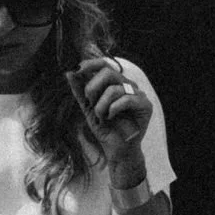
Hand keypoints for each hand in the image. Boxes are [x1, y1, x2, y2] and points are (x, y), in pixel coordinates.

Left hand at [67, 53, 151, 170]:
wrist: (116, 150)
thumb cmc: (105, 128)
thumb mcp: (88, 108)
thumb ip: (80, 90)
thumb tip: (69, 72)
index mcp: (115, 83)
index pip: (104, 64)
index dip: (90, 64)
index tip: (76, 70)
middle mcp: (128, 85)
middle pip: (108, 72)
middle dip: (93, 87)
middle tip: (90, 102)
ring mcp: (138, 94)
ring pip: (114, 89)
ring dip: (101, 105)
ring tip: (101, 117)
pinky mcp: (146, 105)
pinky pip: (127, 99)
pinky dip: (113, 109)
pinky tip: (111, 118)